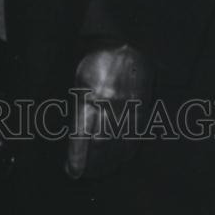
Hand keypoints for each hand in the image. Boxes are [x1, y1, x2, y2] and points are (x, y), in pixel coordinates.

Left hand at [66, 44, 151, 179]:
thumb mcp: (77, 78)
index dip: (77, 157)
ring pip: (118, 144)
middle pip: (100, 144)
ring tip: (100, 172)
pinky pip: (135, 136)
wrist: (126, 41)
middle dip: (92, 164)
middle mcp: (108, 104)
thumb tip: (75, 135)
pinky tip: (120, 159)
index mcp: (88, 94)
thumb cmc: (94, 58)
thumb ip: (76, 105)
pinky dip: (126, 151)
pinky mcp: (141, 108)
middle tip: (84, 174)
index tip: (72, 172)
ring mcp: (127, 108)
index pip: (82, 134)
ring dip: (108, 162)